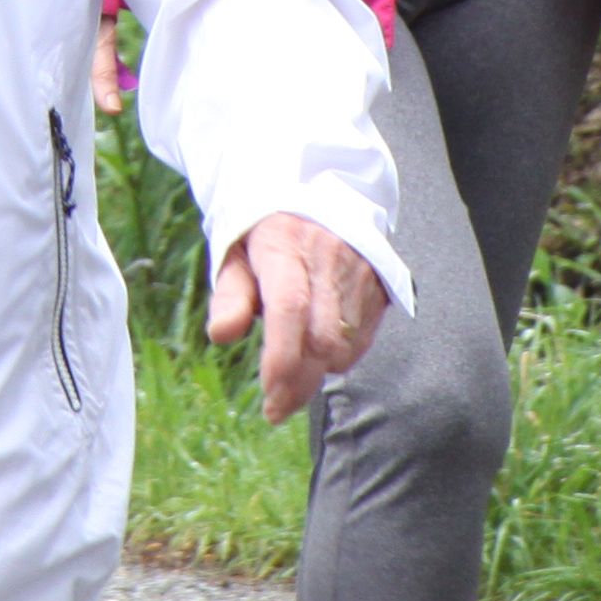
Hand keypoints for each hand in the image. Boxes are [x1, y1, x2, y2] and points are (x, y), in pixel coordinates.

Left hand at [208, 211, 383, 419]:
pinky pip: (362, 341)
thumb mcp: (236, 253)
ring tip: (293, 372)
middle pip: (320, 337)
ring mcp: (359, 272)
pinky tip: (318, 355)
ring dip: (318, 371)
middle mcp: (328, 257)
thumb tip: (220, 336)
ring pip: (344, 345)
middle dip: (298, 382)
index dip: (281, 357)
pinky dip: (340, 358)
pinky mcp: (379, 286)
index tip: (269, 394)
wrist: (321, 193)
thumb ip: (229, 295)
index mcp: (285, 244)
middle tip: (275, 408)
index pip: (288, 307)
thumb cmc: (267, 235)